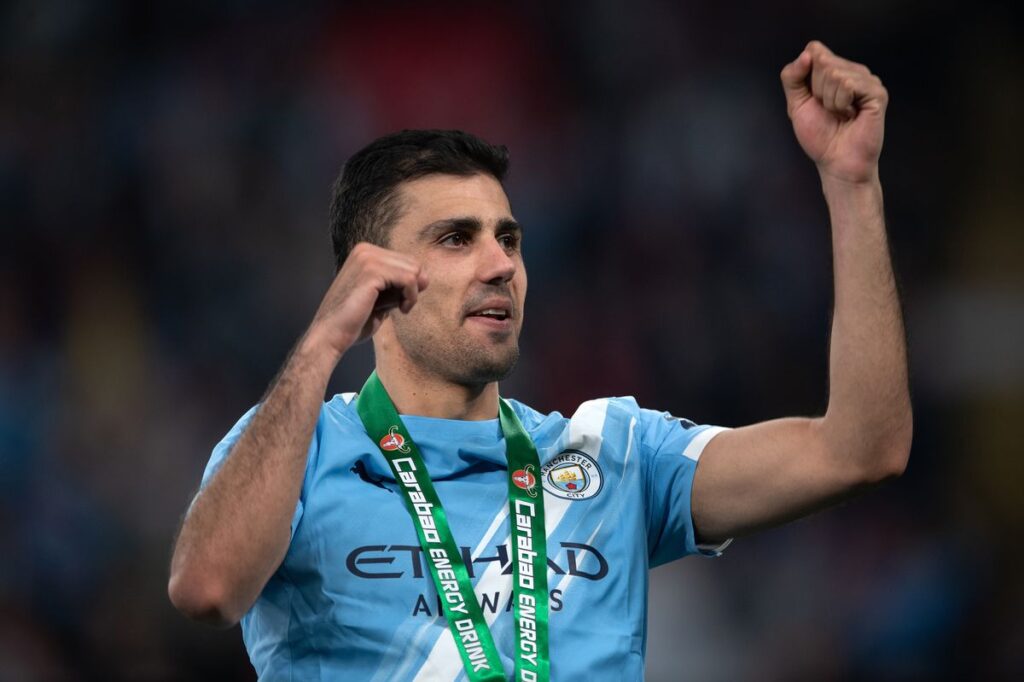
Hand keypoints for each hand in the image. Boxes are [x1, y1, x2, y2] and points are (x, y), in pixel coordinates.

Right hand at [304, 242, 428, 356]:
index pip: (406, 261)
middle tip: (402, 306)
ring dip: (413, 293)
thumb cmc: (355, 321)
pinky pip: (409, 279)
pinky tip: (402, 309)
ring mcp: (367, 258)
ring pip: (413, 270)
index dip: (411, 283)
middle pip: (413, 263)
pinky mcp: (371, 271)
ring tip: (401, 308)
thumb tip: (425, 277)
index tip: (401, 302)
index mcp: (365, 253)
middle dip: (414, 287)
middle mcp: (365, 250)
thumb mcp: (382, 297)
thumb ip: (399, 285)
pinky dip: (411, 296)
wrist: (331, 335)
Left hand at [780, 41, 888, 184]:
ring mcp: (867, 80)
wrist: (835, 161)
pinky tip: (851, 114)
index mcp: (835, 70)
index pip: (814, 49)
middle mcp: (853, 71)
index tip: (812, 98)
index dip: (805, 74)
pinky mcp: (877, 92)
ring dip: (829, 100)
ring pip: (834, 73)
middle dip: (816, 90)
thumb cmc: (820, 135)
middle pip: (822, 60)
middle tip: (828, 110)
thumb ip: (792, 77)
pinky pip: (849, 84)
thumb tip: (806, 54)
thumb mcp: (796, 104)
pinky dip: (841, 103)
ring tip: (840, 114)